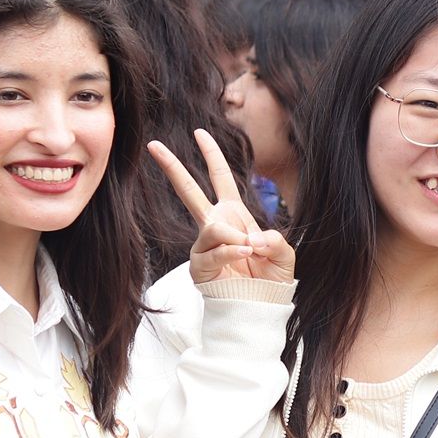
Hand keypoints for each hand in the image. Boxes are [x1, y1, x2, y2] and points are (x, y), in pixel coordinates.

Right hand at [147, 128, 295, 285]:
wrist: (261, 305)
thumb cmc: (271, 277)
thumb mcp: (284, 253)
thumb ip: (275, 240)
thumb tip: (250, 240)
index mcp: (234, 214)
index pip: (220, 178)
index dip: (212, 155)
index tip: (200, 132)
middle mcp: (214, 225)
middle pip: (189, 191)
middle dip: (172, 168)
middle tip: (153, 145)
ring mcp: (204, 245)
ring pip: (213, 228)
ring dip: (235, 238)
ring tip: (249, 252)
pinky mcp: (199, 266)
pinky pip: (215, 252)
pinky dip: (232, 253)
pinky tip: (244, 257)